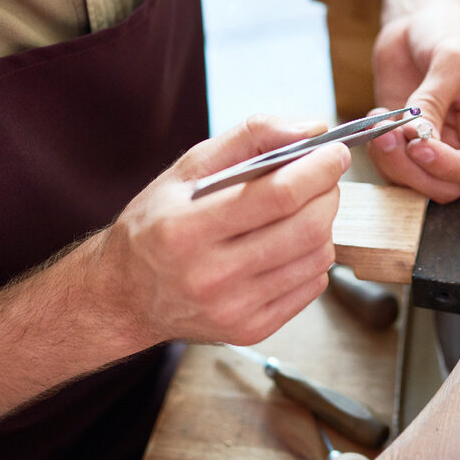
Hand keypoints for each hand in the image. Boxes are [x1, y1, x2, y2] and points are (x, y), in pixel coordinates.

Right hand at [98, 116, 349, 347]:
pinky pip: (311, 286)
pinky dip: (314, 257)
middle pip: (306, 228)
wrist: (124, 294)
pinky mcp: (250, 330)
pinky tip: (290, 243)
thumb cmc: (157, 223)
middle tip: (325, 176)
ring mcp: (233, 308)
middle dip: (328, 193)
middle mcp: (210, 275)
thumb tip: (311, 130)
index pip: (278, 195)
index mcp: (188, 228)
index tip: (336, 152)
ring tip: (303, 209)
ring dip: (324, 225)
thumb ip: (250, 137)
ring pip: (316, 258)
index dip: (318, 169)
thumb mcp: (188, 168)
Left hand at [368, 2, 459, 201]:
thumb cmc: (449, 33)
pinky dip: (377, 152)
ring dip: (391, 161)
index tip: (422, 147)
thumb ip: (436, 98)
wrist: (419, 22)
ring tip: (379, 124)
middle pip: (444, 185)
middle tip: (393, 135)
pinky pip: (390, 166)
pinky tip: (374, 121)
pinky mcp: (402, 142)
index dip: (452, 168)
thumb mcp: (452, 58)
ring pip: (414, 182)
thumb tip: (419, 134)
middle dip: (414, 167)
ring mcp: (431, 146)